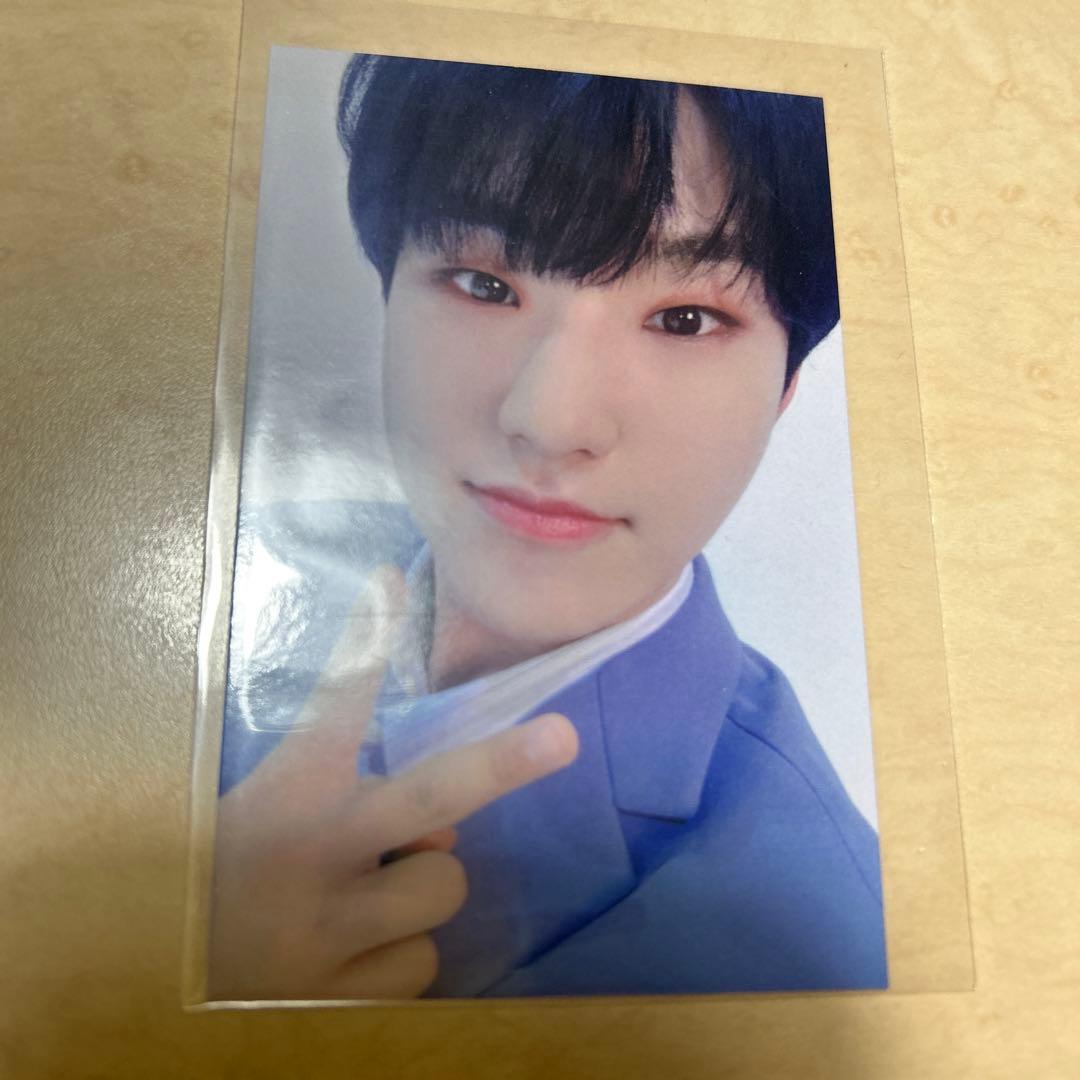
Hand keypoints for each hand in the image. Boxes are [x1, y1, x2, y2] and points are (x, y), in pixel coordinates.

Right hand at [208, 568, 578, 999]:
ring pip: (443, 885)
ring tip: (361, 903)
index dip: (366, 638)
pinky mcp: (342, 998)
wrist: (158, 986)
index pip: (332, 703)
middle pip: (431, 796)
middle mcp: (312, 854)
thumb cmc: (222, 883)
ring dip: (421, 888)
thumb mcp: (266, 822)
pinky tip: (347, 957)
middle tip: (561, 737)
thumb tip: (447, 828)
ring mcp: (328, 931)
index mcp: (285, 797)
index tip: (389, 581)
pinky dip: (399, 956)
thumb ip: (349, 809)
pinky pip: (423, 963)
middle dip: (501, 762)